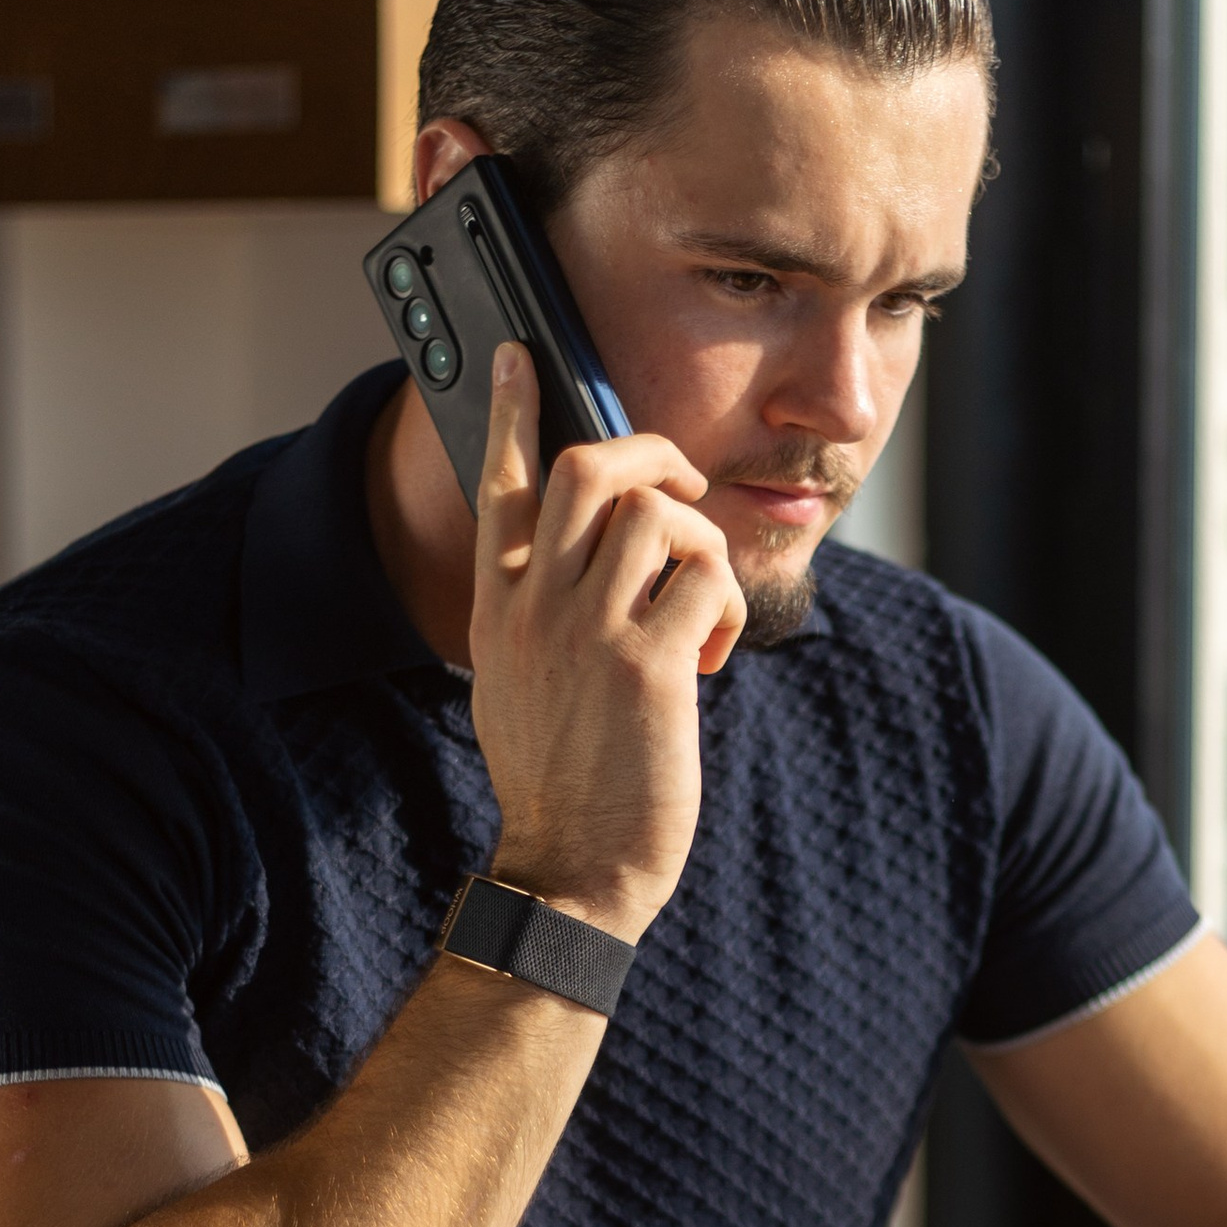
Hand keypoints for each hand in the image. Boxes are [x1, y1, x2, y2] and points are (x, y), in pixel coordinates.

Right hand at [466, 346, 745, 942]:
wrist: (570, 869)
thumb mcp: (518, 684)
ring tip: (704, 610)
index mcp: (500, 607)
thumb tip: (586, 563)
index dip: (510, 411)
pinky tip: (714, 657)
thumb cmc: (559, 783)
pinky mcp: (651, 665)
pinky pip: (709, 580)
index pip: (498, 483)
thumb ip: (540, 615)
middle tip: (683, 481)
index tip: (518, 357)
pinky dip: (728, 607)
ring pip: (661, 514)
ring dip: (704, 548)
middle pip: (589, 469)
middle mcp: (537, 607)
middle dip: (653, 453)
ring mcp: (591, 631)